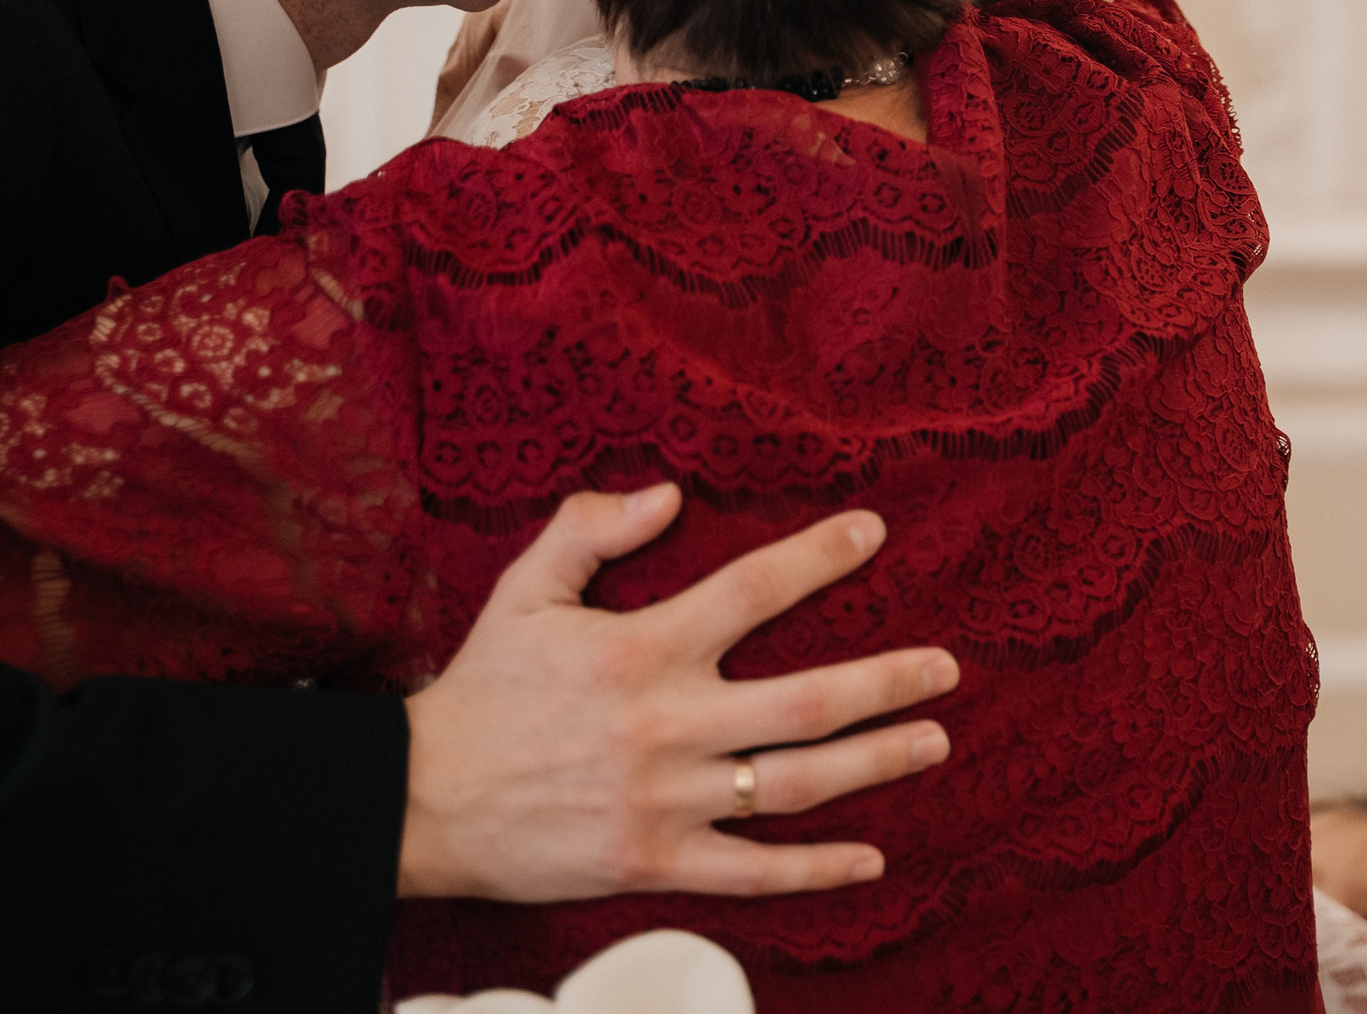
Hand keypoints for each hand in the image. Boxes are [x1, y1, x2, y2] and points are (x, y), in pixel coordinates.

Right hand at [395, 485, 955, 900]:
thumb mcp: (524, 593)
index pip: (751, 590)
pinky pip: (752, 871)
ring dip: (875, 763)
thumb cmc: (480, 692)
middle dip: (887, 682)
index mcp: (643, 649)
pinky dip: (815, 869)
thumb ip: (588, 530)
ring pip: (796, 783)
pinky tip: (871, 858)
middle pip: (805, 701)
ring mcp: (667, 800)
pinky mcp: (654, 863)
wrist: (419, 802)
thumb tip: (667, 494)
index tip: (872, 532)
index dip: (818, 557)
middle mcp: (668, 724)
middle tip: (947, 667)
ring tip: (934, 739)